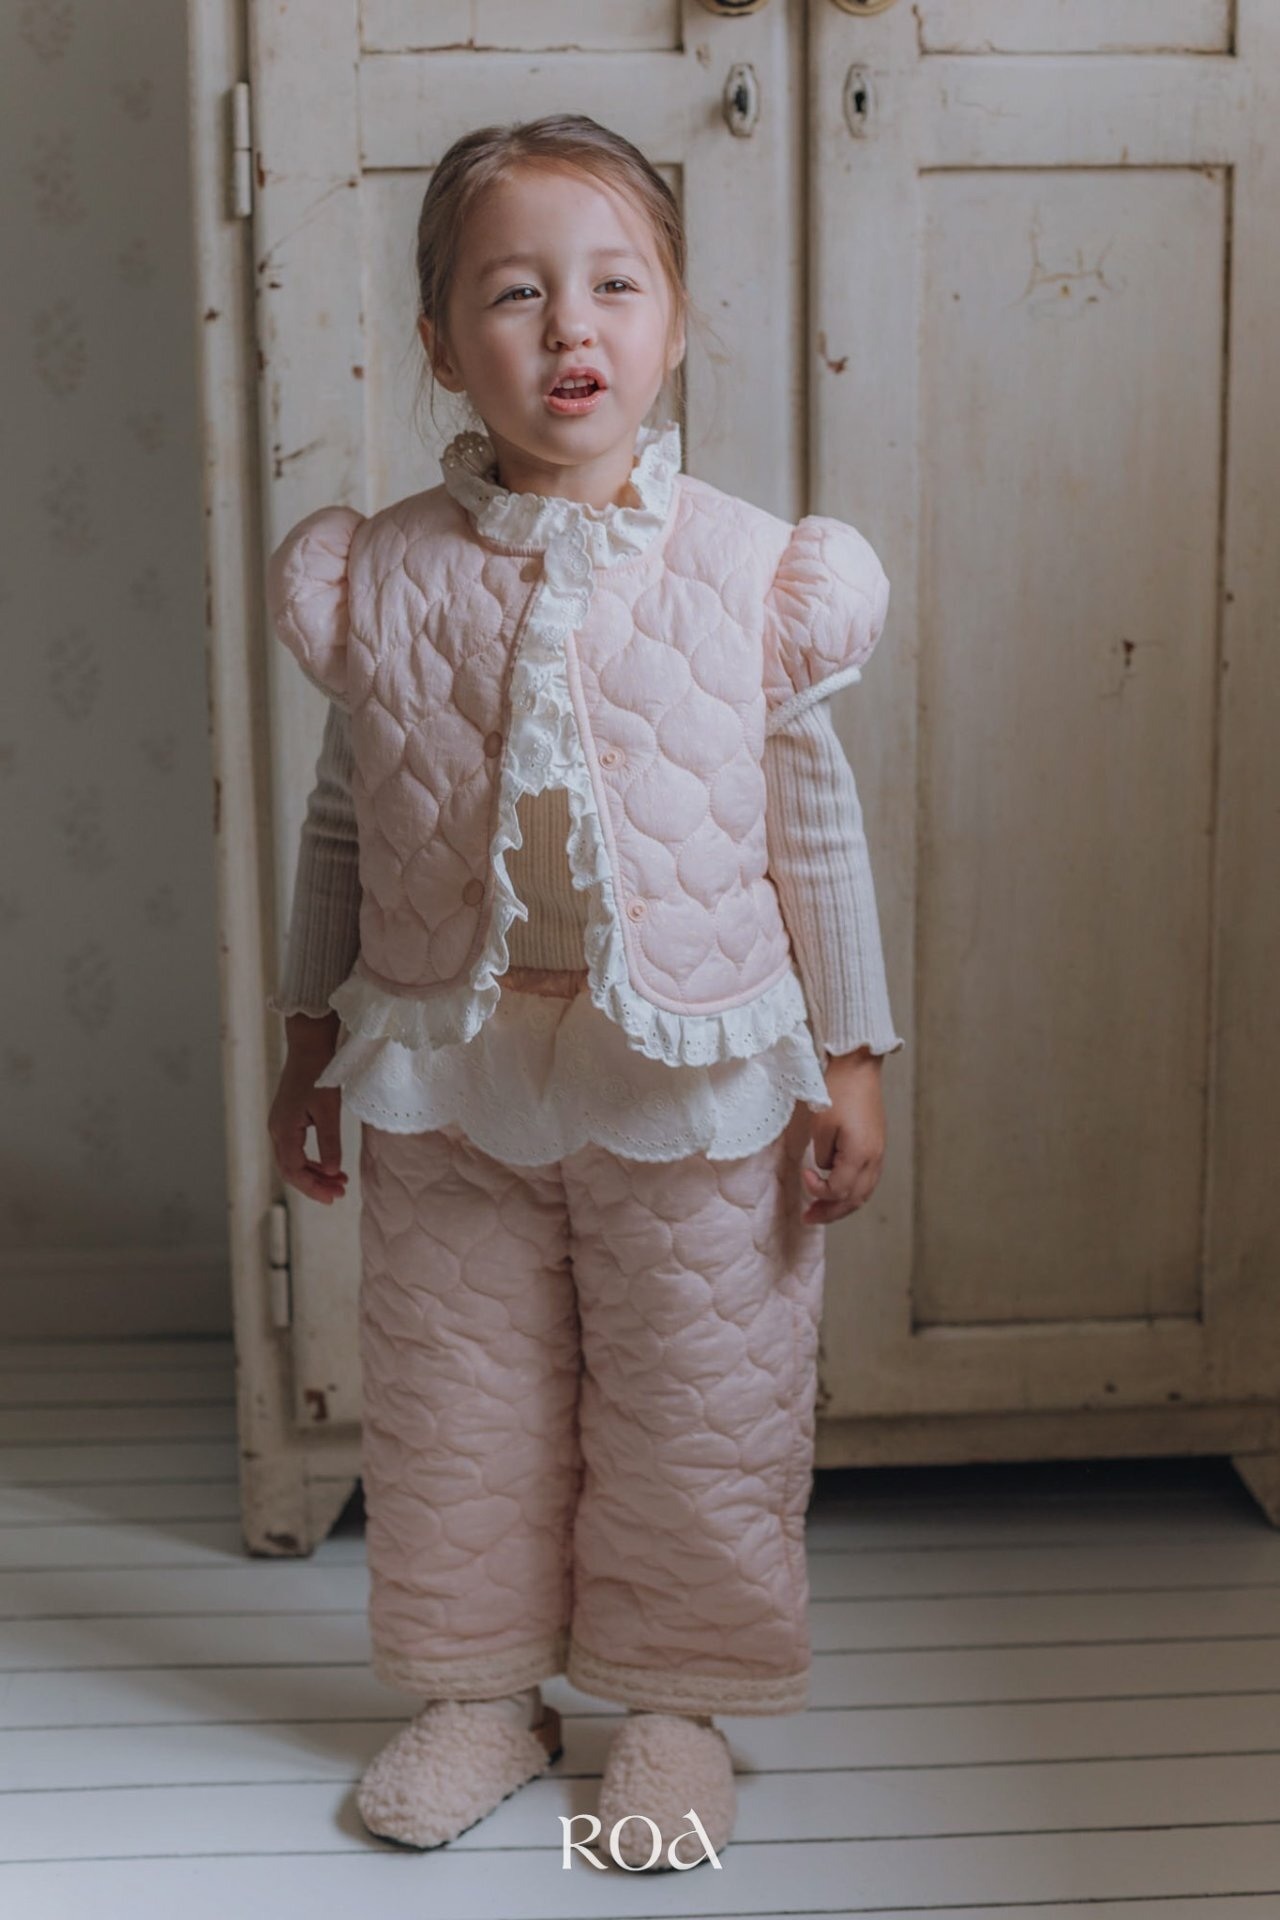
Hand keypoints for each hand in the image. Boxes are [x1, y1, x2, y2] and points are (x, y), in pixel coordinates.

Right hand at [268, 1012, 348, 1204]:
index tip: (334, 1197)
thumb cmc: (320, 1074)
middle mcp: (276, 1130)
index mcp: (284, 1130)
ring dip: (315, 1174)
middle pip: (290, 1170)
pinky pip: (295, 1150)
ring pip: (293, 1161)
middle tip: (339, 1194)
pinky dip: (312, 1161)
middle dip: (314, 1185)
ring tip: (340, 1182)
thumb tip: (333, 1171)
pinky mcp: (286, 1120)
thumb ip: (330, 1142)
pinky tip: (330, 1165)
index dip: (313, 1187)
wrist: (309, 1046)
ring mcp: (279, 1125)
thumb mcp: (329, 1110)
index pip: (294, 1171)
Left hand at [801, 1045, 885, 1225]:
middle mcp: (874, 1159)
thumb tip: (825, 1167)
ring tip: (821, 1211)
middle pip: (854, 1200)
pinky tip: (838, 1191)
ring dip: (842, 1205)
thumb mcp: (821, 1125)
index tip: (802, 1175)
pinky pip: (867, 1181)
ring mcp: (878, 1154)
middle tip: (809, 1218)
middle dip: (830, 1213)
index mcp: (860, 1155)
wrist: (858, 1069)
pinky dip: (852, 1192)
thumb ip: (822, 1155)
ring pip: (863, 1193)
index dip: (817, 1190)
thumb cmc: (838, 1092)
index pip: (838, 1190)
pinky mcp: (877, 1147)